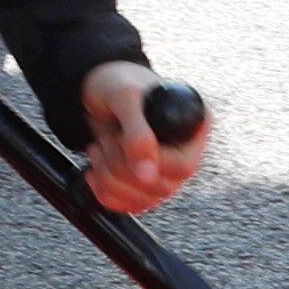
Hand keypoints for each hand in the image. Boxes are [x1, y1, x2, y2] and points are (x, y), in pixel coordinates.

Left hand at [76, 63, 207, 217]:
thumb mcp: (126, 98)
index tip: (122, 143)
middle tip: (105, 139)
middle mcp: (186, 152)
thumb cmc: (117, 83)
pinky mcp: (145, 186)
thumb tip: (147, 175)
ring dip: (109, 178)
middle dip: (121, 166)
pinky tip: (94, 170)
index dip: (151, 162)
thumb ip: (138, 133)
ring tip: (99, 147)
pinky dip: (104, 192)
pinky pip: (129, 206)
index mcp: (194, 126)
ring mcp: (167, 172)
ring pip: (144, 200)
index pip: (184, 166)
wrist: (98, 91)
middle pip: (163, 187)